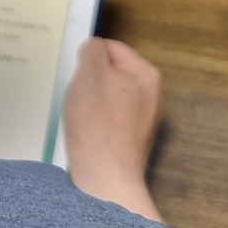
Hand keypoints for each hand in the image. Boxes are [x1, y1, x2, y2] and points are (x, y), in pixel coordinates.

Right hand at [64, 39, 163, 219]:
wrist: (105, 178)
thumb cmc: (98, 123)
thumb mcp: (90, 73)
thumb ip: (92, 50)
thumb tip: (93, 50)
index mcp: (146, 75)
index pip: (111, 48)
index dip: (88, 57)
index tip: (75, 73)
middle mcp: (151, 97)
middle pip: (110, 74)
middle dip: (88, 81)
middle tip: (76, 95)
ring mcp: (142, 122)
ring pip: (106, 98)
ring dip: (89, 102)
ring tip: (79, 116)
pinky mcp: (130, 142)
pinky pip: (107, 121)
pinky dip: (93, 123)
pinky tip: (85, 133)